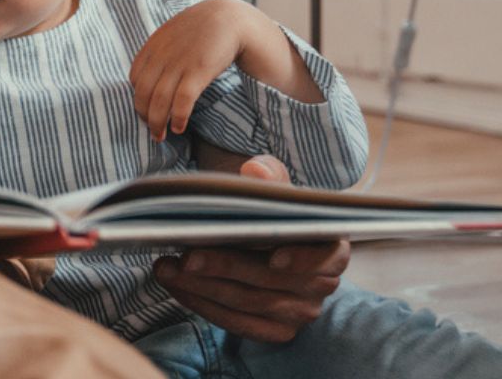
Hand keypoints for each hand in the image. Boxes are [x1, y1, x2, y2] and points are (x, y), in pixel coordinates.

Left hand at [129, 0, 241, 140]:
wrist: (229, 17)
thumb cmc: (201, 29)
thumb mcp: (172, 34)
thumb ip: (159, 52)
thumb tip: (150, 76)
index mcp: (152, 47)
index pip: (134, 79)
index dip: (138, 99)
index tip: (146, 111)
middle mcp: (161, 56)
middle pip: (142, 93)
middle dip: (144, 116)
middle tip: (152, 131)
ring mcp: (179, 64)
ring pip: (159, 101)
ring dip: (157, 123)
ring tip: (161, 137)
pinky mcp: (198, 71)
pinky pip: (181, 101)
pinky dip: (177, 117)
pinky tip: (179, 127)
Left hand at [152, 155, 350, 342]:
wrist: (265, 241)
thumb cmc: (272, 213)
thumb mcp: (275, 187)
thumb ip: (269, 175)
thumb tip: (255, 170)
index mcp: (331, 249)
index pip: (328, 257)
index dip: (303, 259)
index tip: (274, 257)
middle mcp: (321, 286)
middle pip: (271, 281)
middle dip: (226, 267)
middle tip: (187, 256)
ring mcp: (299, 313)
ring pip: (248, 303)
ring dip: (205, 287)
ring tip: (169, 269)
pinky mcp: (275, 331)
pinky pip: (238, 323)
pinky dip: (204, 304)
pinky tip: (179, 286)